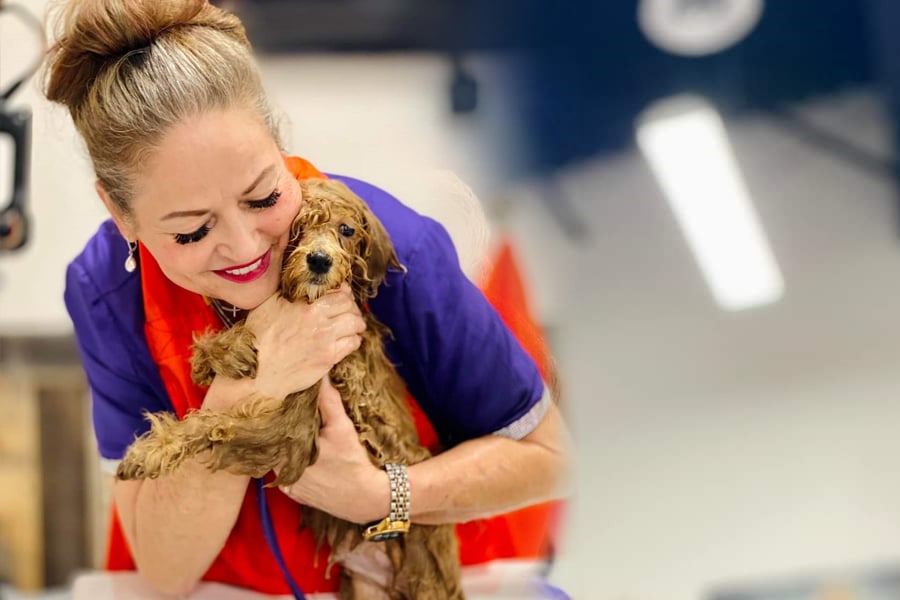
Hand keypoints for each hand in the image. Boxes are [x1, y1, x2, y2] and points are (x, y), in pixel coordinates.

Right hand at [246, 284, 363, 398]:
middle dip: (353, 307)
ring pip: (355, 325)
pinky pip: (352, 344)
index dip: (345, 293)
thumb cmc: (258, 338)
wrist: (258, 371)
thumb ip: (288, 292)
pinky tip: (349, 340)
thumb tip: (300, 284)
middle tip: (351, 311)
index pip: (339, 293)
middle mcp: (319, 321)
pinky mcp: (328, 358)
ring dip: (357, 324)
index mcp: (306, 306)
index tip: (344, 295)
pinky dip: (354, 340)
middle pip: (350, 307)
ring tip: (354, 326)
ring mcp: (326, 341)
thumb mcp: (268, 305)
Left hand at [276, 378, 389, 524]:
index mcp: (286, 453)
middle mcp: (282, 472)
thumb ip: (328, 401)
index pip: (272, 432)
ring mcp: (289, 486)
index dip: (277, 419)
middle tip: (294, 421)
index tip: (283, 408)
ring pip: (281, 462)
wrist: (365, 497)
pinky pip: (288, 477)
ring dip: (288, 451)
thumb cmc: (352, 461)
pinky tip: (308, 460)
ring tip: (301, 438)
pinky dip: (295, 467)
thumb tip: (321, 377)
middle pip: (276, 447)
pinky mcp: (297, 496)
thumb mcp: (341, 427)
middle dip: (284, 434)